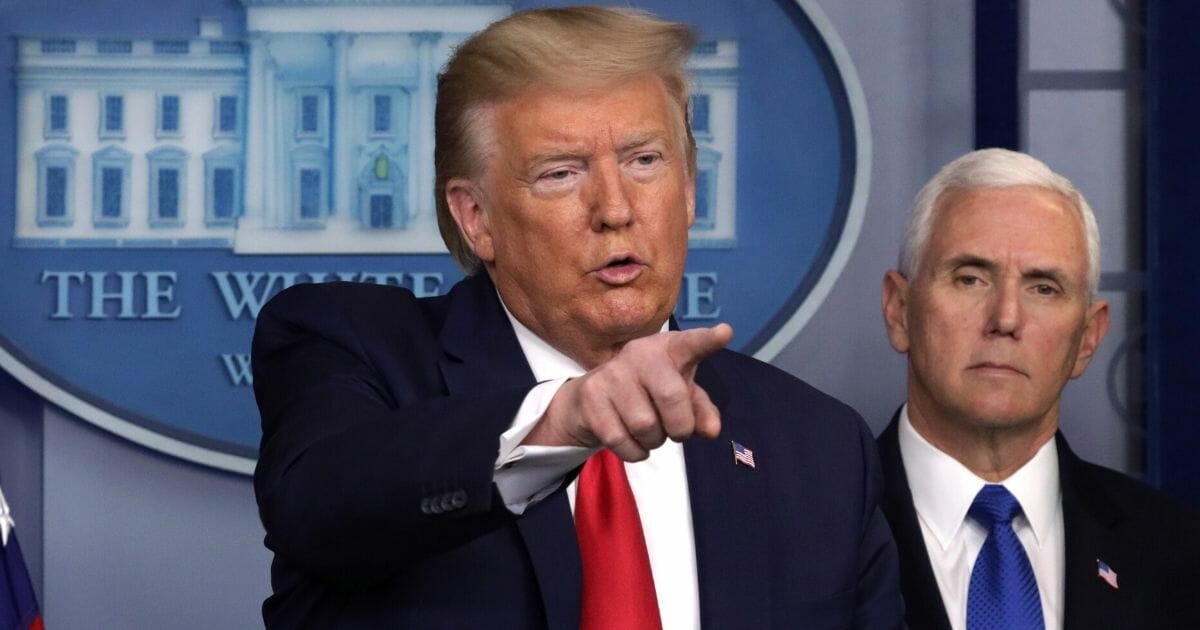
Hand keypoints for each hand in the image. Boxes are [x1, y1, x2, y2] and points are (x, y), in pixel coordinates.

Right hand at [524, 323, 732, 460]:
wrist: (590, 401)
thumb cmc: (647, 395)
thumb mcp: (680, 400)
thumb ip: (700, 412)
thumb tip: (710, 430)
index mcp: (668, 349)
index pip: (690, 344)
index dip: (707, 340)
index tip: (724, 334)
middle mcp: (639, 353)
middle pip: (672, 397)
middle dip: (680, 427)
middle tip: (676, 432)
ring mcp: (612, 372)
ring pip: (645, 425)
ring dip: (653, 441)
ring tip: (648, 431)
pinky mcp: (590, 395)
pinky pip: (621, 440)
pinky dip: (634, 452)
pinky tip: (631, 440)